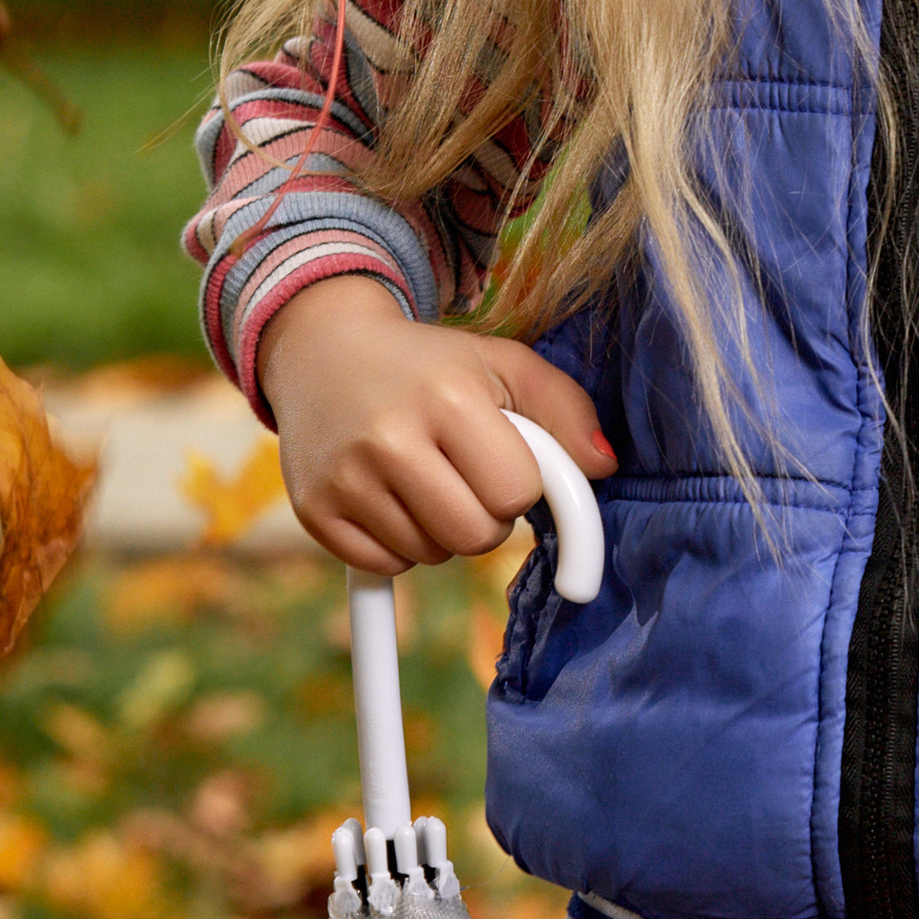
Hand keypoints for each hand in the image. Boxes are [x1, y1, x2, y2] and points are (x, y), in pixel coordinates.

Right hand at [261, 275, 613, 575]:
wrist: (324, 353)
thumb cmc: (430, 365)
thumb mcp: (502, 364)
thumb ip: (565, 408)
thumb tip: (605, 466)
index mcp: (447, 396)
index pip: (516, 492)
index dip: (520, 483)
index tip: (504, 460)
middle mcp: (388, 437)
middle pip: (476, 536)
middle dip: (488, 516)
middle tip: (467, 476)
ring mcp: (344, 477)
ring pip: (433, 556)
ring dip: (443, 530)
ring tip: (425, 478)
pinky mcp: (313, 510)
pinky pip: (386, 566)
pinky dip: (400, 546)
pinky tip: (390, 497)